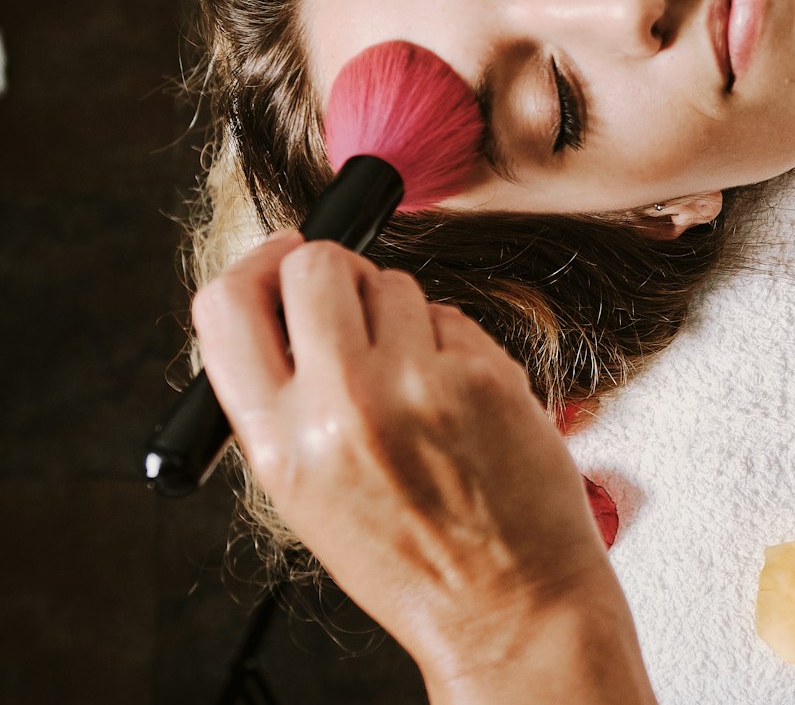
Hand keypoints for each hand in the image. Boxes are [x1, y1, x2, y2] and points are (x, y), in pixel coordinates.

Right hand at [192, 232, 652, 700]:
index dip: (253, 266)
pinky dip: (455, 344)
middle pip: (315, 265)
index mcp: (277, 444)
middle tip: (355, 304)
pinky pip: (453, 317)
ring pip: (394, 283)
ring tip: (416, 384)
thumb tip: (277, 302)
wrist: (506, 603)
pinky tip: (462, 402)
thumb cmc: (409, 555)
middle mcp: (340, 407)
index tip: (278, 255)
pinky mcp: (483, 375)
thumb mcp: (305, 492)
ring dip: (401, 313)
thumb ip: (281, 399)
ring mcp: (417, 385)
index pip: (226, 307)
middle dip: (334, 270)